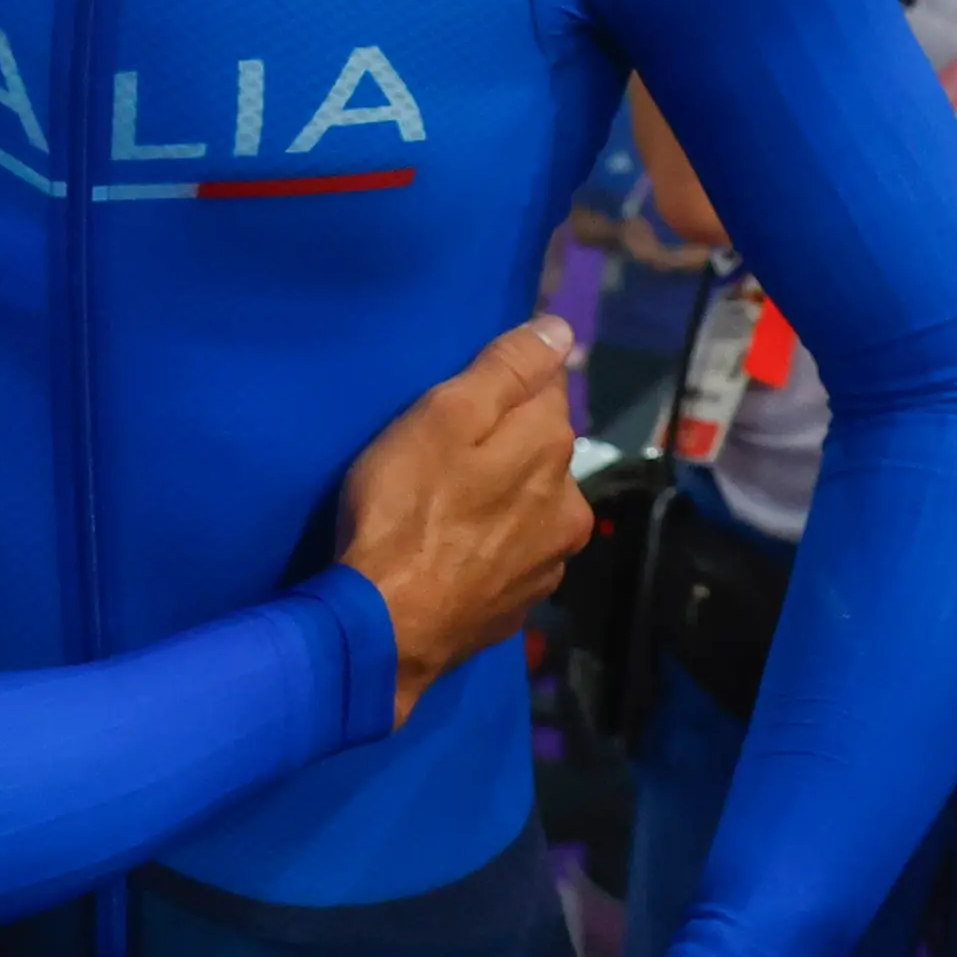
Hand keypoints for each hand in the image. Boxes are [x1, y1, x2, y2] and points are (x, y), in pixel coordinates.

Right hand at [335, 315, 592, 728]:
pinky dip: (491, 545)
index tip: (461, 394)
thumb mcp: (442, 418)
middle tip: (441, 453)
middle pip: (540, 448)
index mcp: (551, 447)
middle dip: (505, 443)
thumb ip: (505, 370)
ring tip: (445, 507)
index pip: (546, 385)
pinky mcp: (523, 603)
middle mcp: (569, 503)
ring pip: (531, 505)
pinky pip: (513, 553)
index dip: (503, 382)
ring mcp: (550, 561)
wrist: (387, 626)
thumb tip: (561, 330)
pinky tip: (452, 551)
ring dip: (503, 497)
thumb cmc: (404, 508)